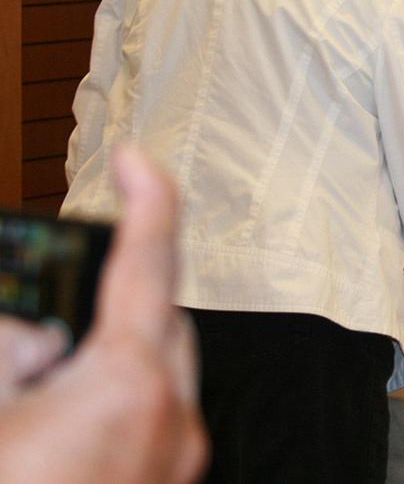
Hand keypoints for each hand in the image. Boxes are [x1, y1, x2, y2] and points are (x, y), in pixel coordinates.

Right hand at [0, 145, 207, 482]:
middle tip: (59, 294)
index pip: (149, 263)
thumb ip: (8, 354)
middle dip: (118, 292)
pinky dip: (115, 396)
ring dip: (113, 350)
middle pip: (160, 318)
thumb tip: (32, 338)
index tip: (136, 159)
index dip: (146, 200)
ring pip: (160, 369)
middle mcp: (174, 415)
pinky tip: (61, 420)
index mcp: (131, 382)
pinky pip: (152, 415)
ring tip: (42, 374)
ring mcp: (176, 457)